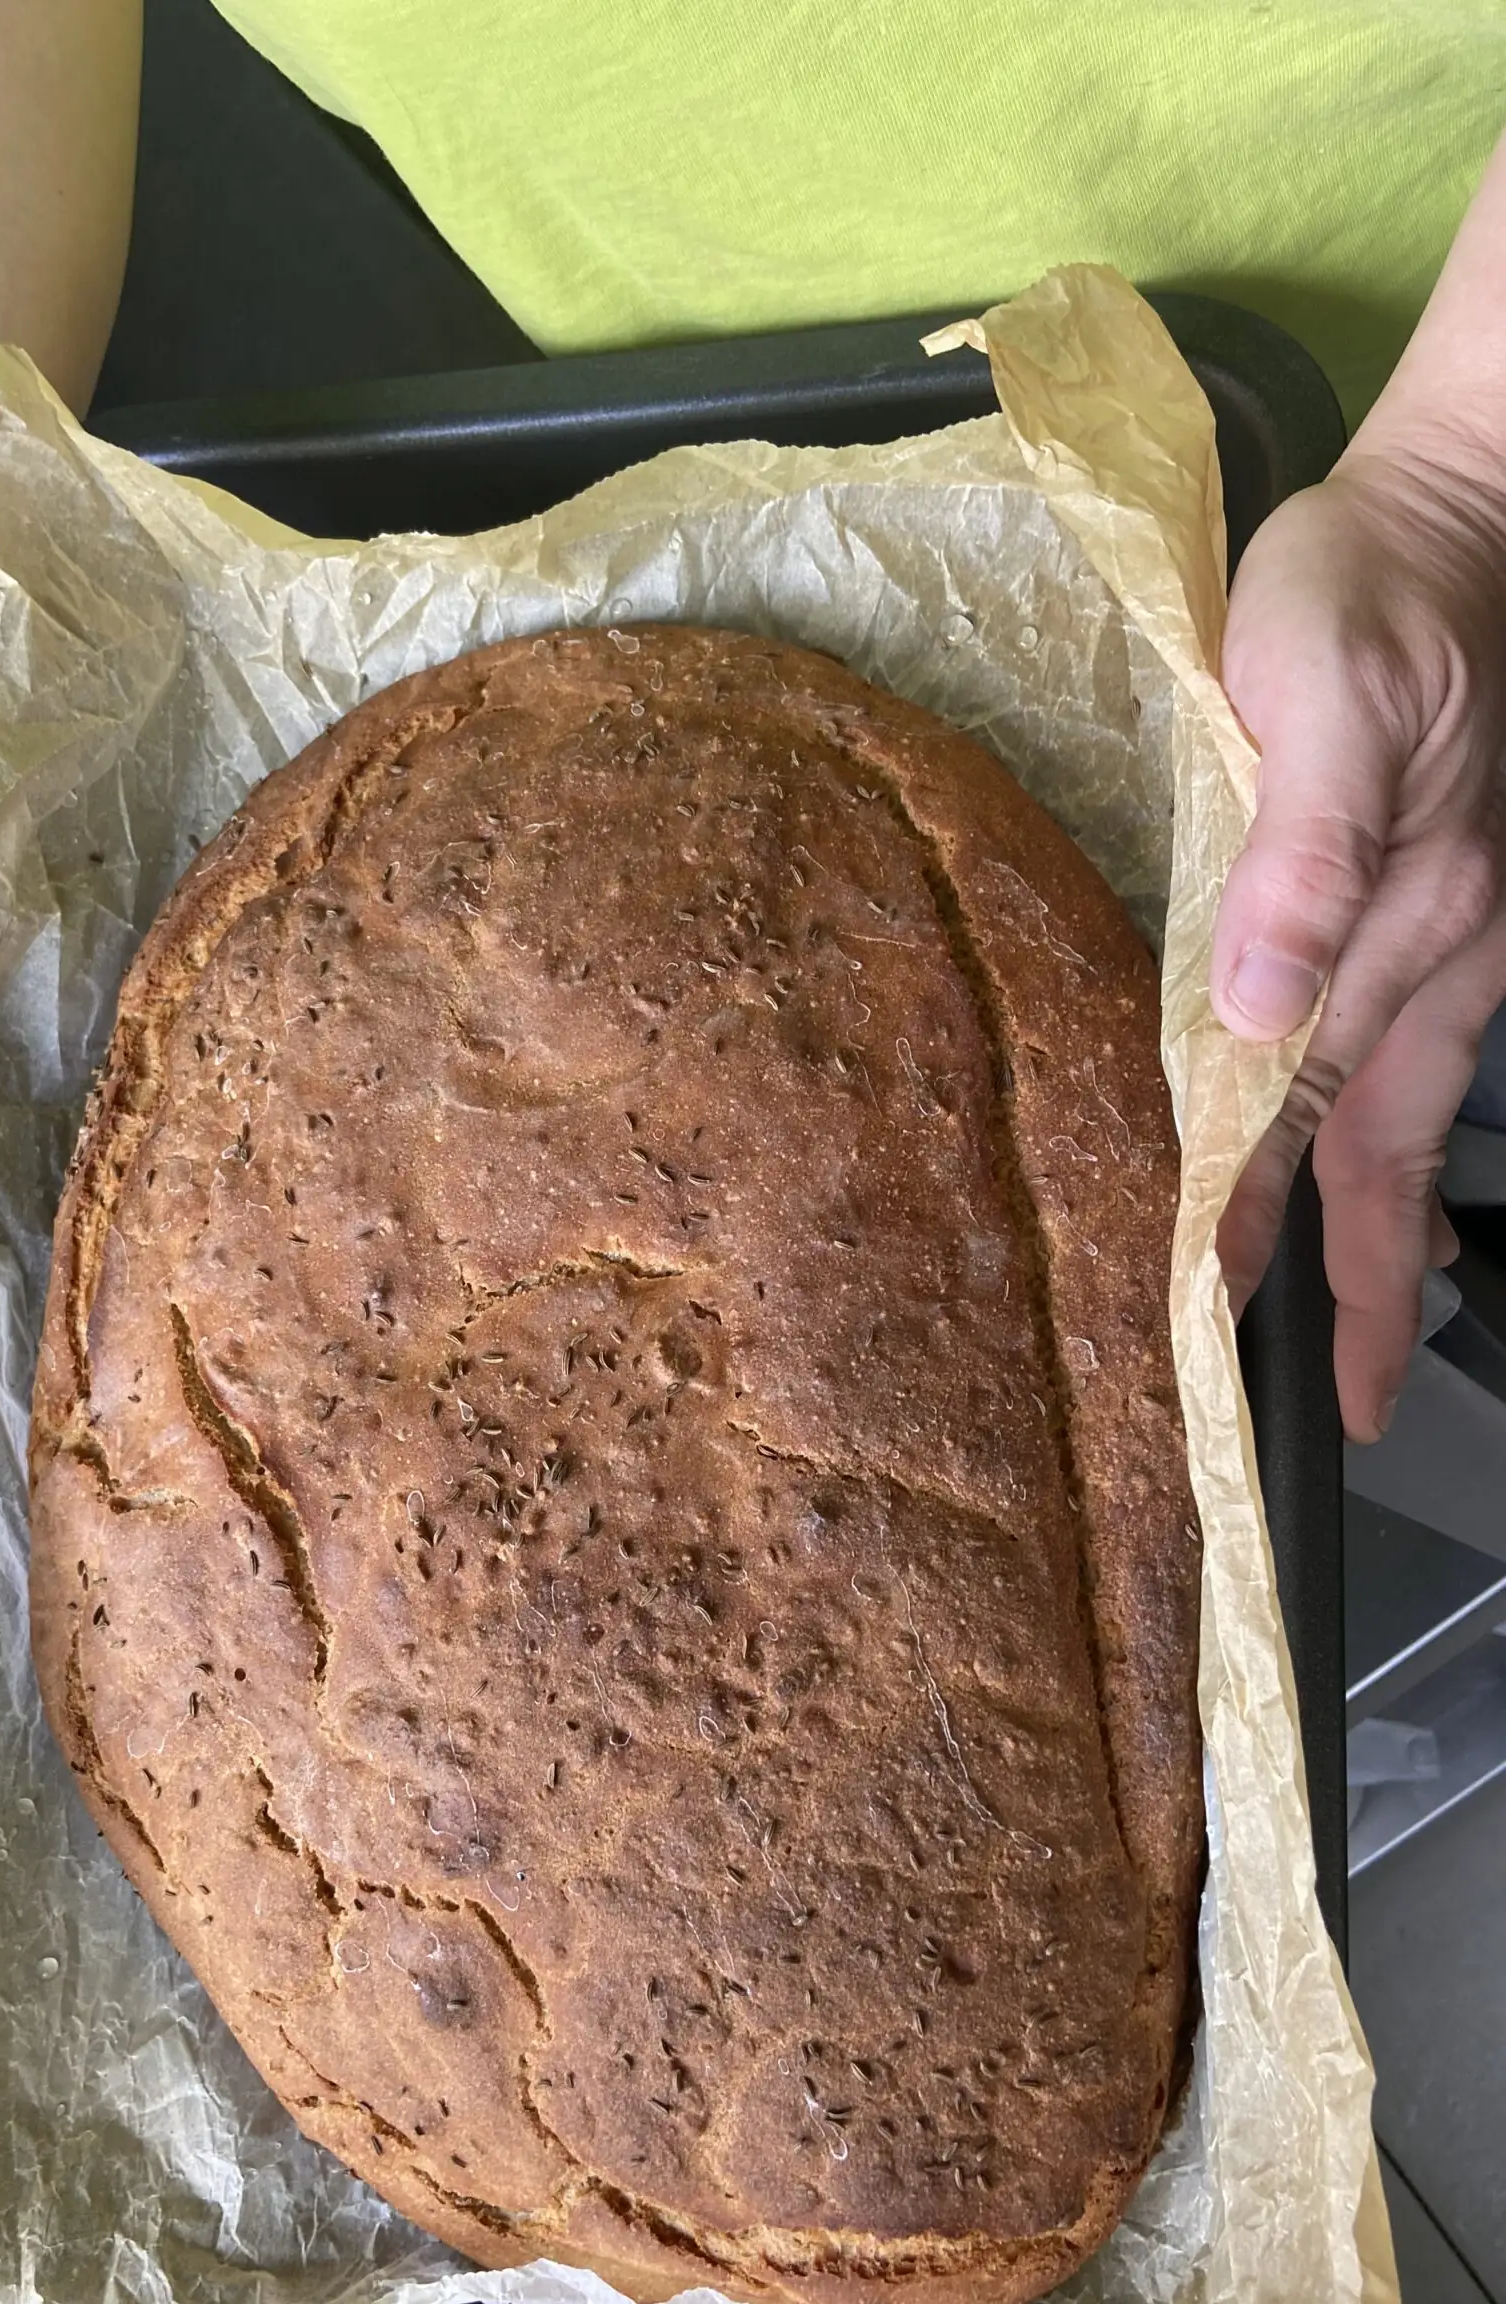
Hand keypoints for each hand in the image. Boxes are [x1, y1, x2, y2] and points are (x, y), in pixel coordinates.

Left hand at [1212, 441, 1505, 1441]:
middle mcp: (1446, 948)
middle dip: (1369, 1284)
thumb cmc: (1366, 591)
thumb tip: (1251, 1005)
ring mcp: (1465, 932)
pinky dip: (1402, 1141)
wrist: (1462, 512)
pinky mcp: (1459, 903)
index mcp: (1401, 918)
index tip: (1223, 1326)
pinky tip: (1393, 1179)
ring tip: (1381, 1332)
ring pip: (1411, 1113)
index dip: (1260, 1217)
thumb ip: (1296, 848)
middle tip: (1348, 1405)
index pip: (1306, 1105)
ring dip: (1393, 1230)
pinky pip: (1427, 1056)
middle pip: (1385, 1148)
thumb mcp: (1319, 689)